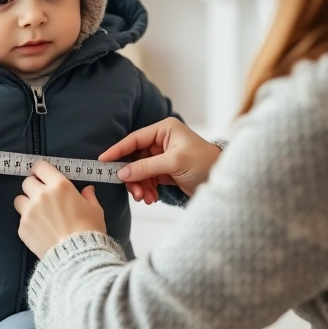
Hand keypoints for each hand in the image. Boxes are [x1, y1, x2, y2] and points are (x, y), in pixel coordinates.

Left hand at [13, 161, 105, 257]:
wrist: (77, 256)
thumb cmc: (90, 230)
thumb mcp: (95, 210)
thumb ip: (89, 196)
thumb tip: (87, 190)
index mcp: (59, 185)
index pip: (40, 167)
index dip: (40, 170)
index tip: (42, 175)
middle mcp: (41, 195)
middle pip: (27, 182)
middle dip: (33, 187)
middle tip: (41, 196)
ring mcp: (29, 211)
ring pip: (19, 199)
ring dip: (26, 203)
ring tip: (37, 213)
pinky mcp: (22, 227)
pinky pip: (21, 219)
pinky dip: (28, 222)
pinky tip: (40, 230)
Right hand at [99, 117, 221, 201]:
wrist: (224, 180)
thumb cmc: (204, 163)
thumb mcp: (174, 163)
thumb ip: (146, 167)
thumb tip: (122, 173)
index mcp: (164, 130)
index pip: (134, 139)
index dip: (117, 150)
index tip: (103, 161)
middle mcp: (162, 141)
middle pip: (135, 157)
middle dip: (132, 175)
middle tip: (132, 191)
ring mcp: (163, 157)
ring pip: (140, 171)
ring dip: (139, 185)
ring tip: (145, 198)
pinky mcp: (166, 171)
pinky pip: (148, 179)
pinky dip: (147, 189)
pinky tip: (152, 198)